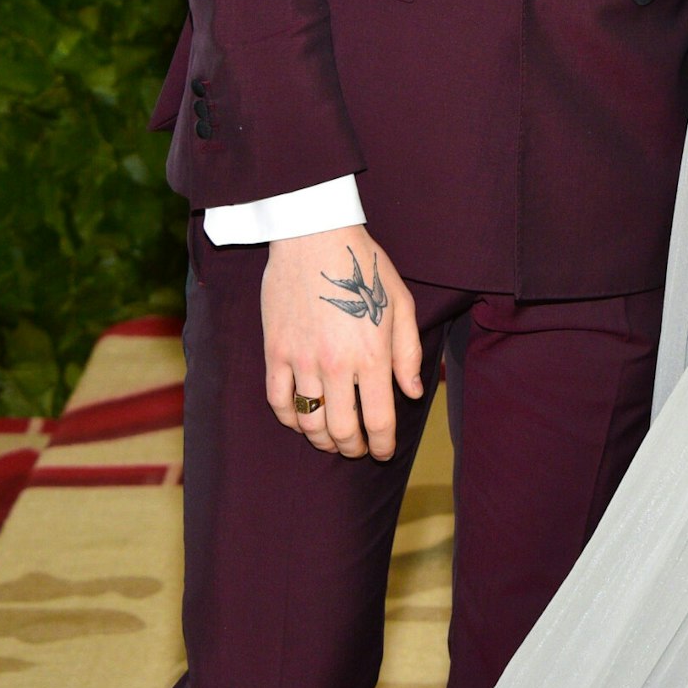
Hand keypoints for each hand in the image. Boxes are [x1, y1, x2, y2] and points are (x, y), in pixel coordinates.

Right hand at [262, 226, 422, 459]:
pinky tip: (302, 419)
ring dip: (322, 440)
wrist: (314, 236)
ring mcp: (302, 361)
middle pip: (342, 430)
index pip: (378, 421)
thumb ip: (408, 352)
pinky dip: (290, 419)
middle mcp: (336, 365)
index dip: (382, 445)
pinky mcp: (275, 352)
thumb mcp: (400, 302)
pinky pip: (278, 402)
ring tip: (332, 439)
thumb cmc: (362, 266)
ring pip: (309, 423)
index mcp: (372, 355)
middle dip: (353, 448)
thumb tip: (412, 392)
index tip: (383, 452)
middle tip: (358, 448)